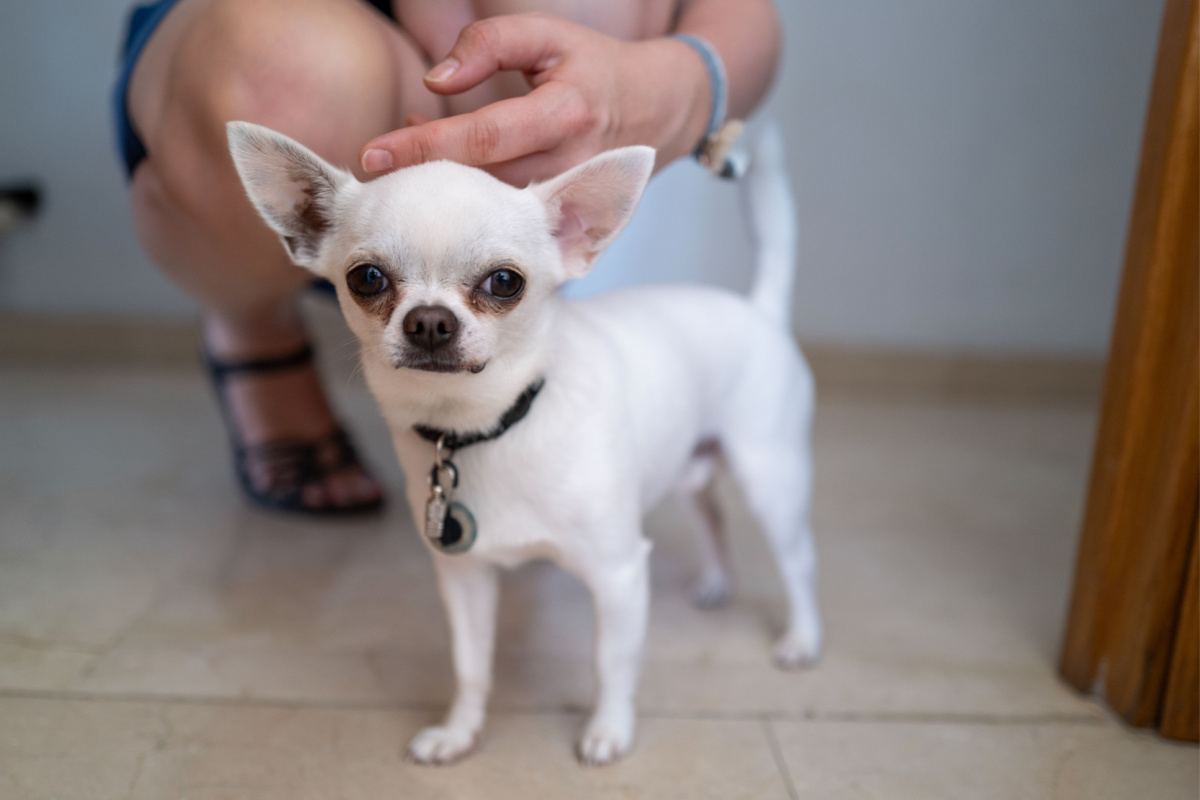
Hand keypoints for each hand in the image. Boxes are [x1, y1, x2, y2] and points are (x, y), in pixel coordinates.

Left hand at [359, 13, 710, 185]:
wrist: (655, 110)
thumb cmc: (591, 66)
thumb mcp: (546, 36)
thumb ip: (490, 44)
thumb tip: (437, 79)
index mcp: (565, 112)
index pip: (483, 137)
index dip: (425, 147)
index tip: (374, 155)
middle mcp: (567, 161)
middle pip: (480, 182)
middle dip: (422, 179)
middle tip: (372, 174)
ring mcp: (565, 196)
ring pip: (488, 206)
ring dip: (441, 192)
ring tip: (398, 175)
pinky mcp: (560, 216)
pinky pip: (502, 213)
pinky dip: (465, 200)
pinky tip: (437, 180)